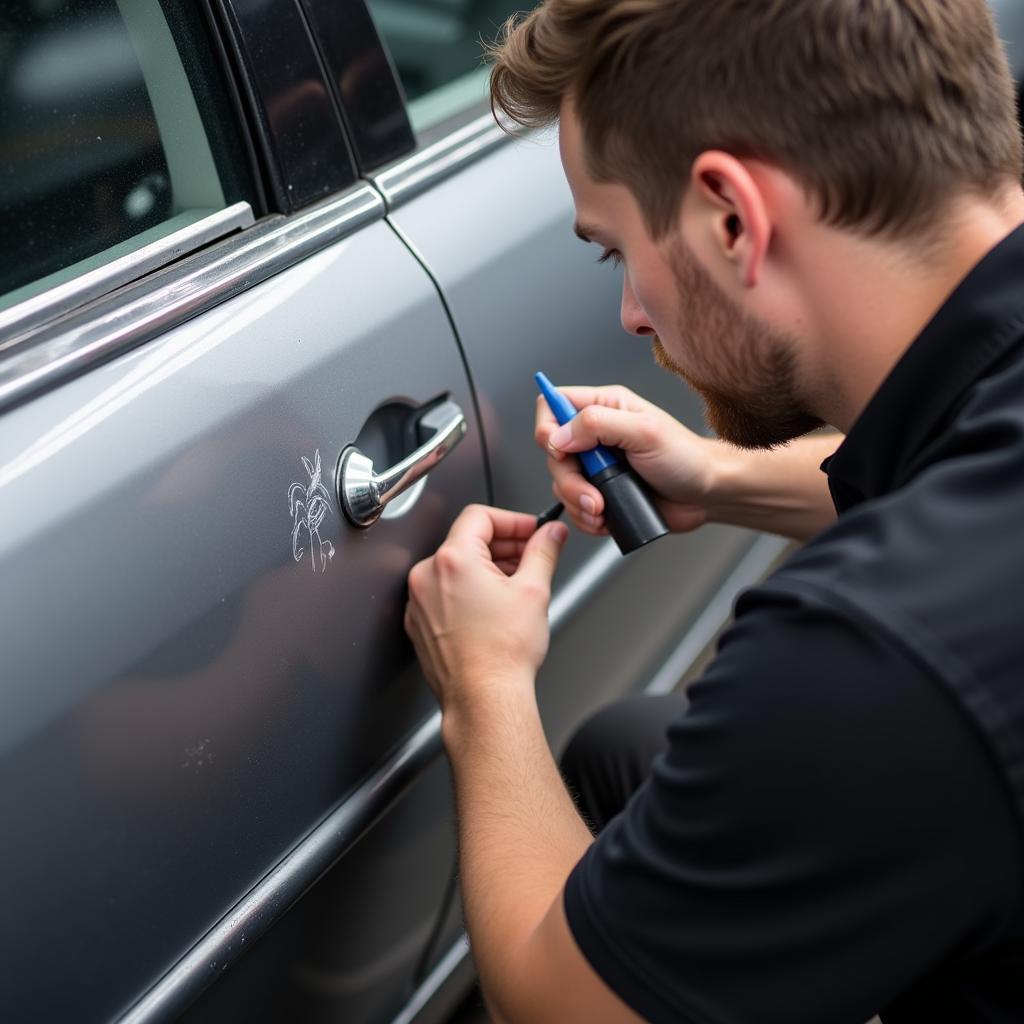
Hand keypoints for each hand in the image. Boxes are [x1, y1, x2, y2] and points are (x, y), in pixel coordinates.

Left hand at [405, 505, 568, 718]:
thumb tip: (551, 534)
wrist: (483, 699)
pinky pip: (444, 594)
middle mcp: (428, 576)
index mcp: (453, 559)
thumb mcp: (534, 591)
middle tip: (531, 557)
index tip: (531, 531)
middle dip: (503, 546)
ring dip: (487, 569)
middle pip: (467, 541)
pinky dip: (468, 593)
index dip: (512, 521)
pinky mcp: (420, 624)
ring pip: (456, 568)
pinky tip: (493, 610)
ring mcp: (420, 602)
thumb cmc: (502, 655)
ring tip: (516, 588)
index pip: (480, 516)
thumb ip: (544, 551)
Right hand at [535, 385, 715, 535]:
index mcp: (605, 408)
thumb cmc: (686, 458)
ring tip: (604, 509)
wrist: (706, 495)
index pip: (553, 406)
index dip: (548, 428)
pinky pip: (575, 507)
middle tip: (593, 494)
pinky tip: (606, 518)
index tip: (562, 450)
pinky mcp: (601, 493)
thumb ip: (598, 425)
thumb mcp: (645, 431)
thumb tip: (560, 434)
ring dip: (578, 503)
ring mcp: (597, 466)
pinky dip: (586, 518)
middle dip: (569, 480)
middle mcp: (596, 436)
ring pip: (561, 484)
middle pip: (553, 454)